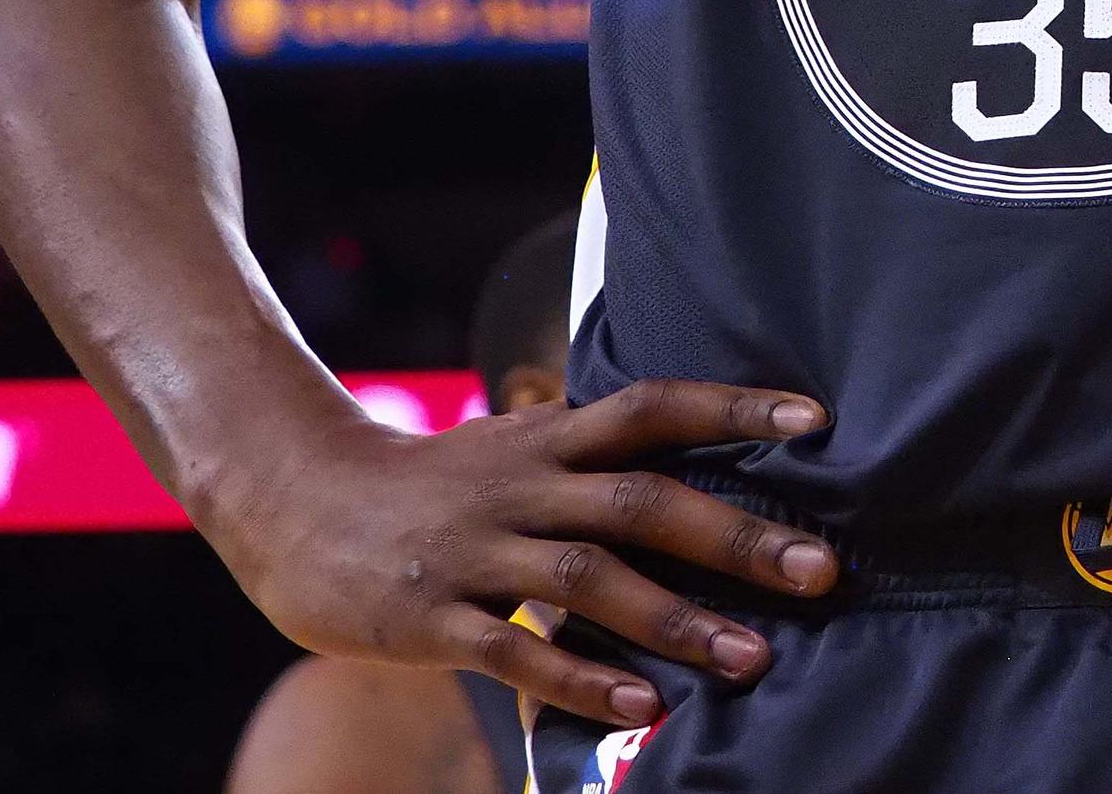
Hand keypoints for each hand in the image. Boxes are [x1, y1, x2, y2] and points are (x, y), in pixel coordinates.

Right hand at [204, 378, 842, 726]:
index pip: (654, 406)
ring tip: (754, 657)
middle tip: (821, 568)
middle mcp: (521, 485)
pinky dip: (582, 678)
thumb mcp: (509, 452)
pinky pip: (515, 652)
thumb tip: (692, 483)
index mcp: (546, 438)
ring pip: (589, 578)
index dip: (733, 408)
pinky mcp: (429, 616)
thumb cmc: (424, 487)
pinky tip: (642, 705)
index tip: (816, 421)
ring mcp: (474, 550)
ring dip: (677, 618)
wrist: (290, 500)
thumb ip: (588, 468)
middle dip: (736, 535)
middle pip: (641, 499)